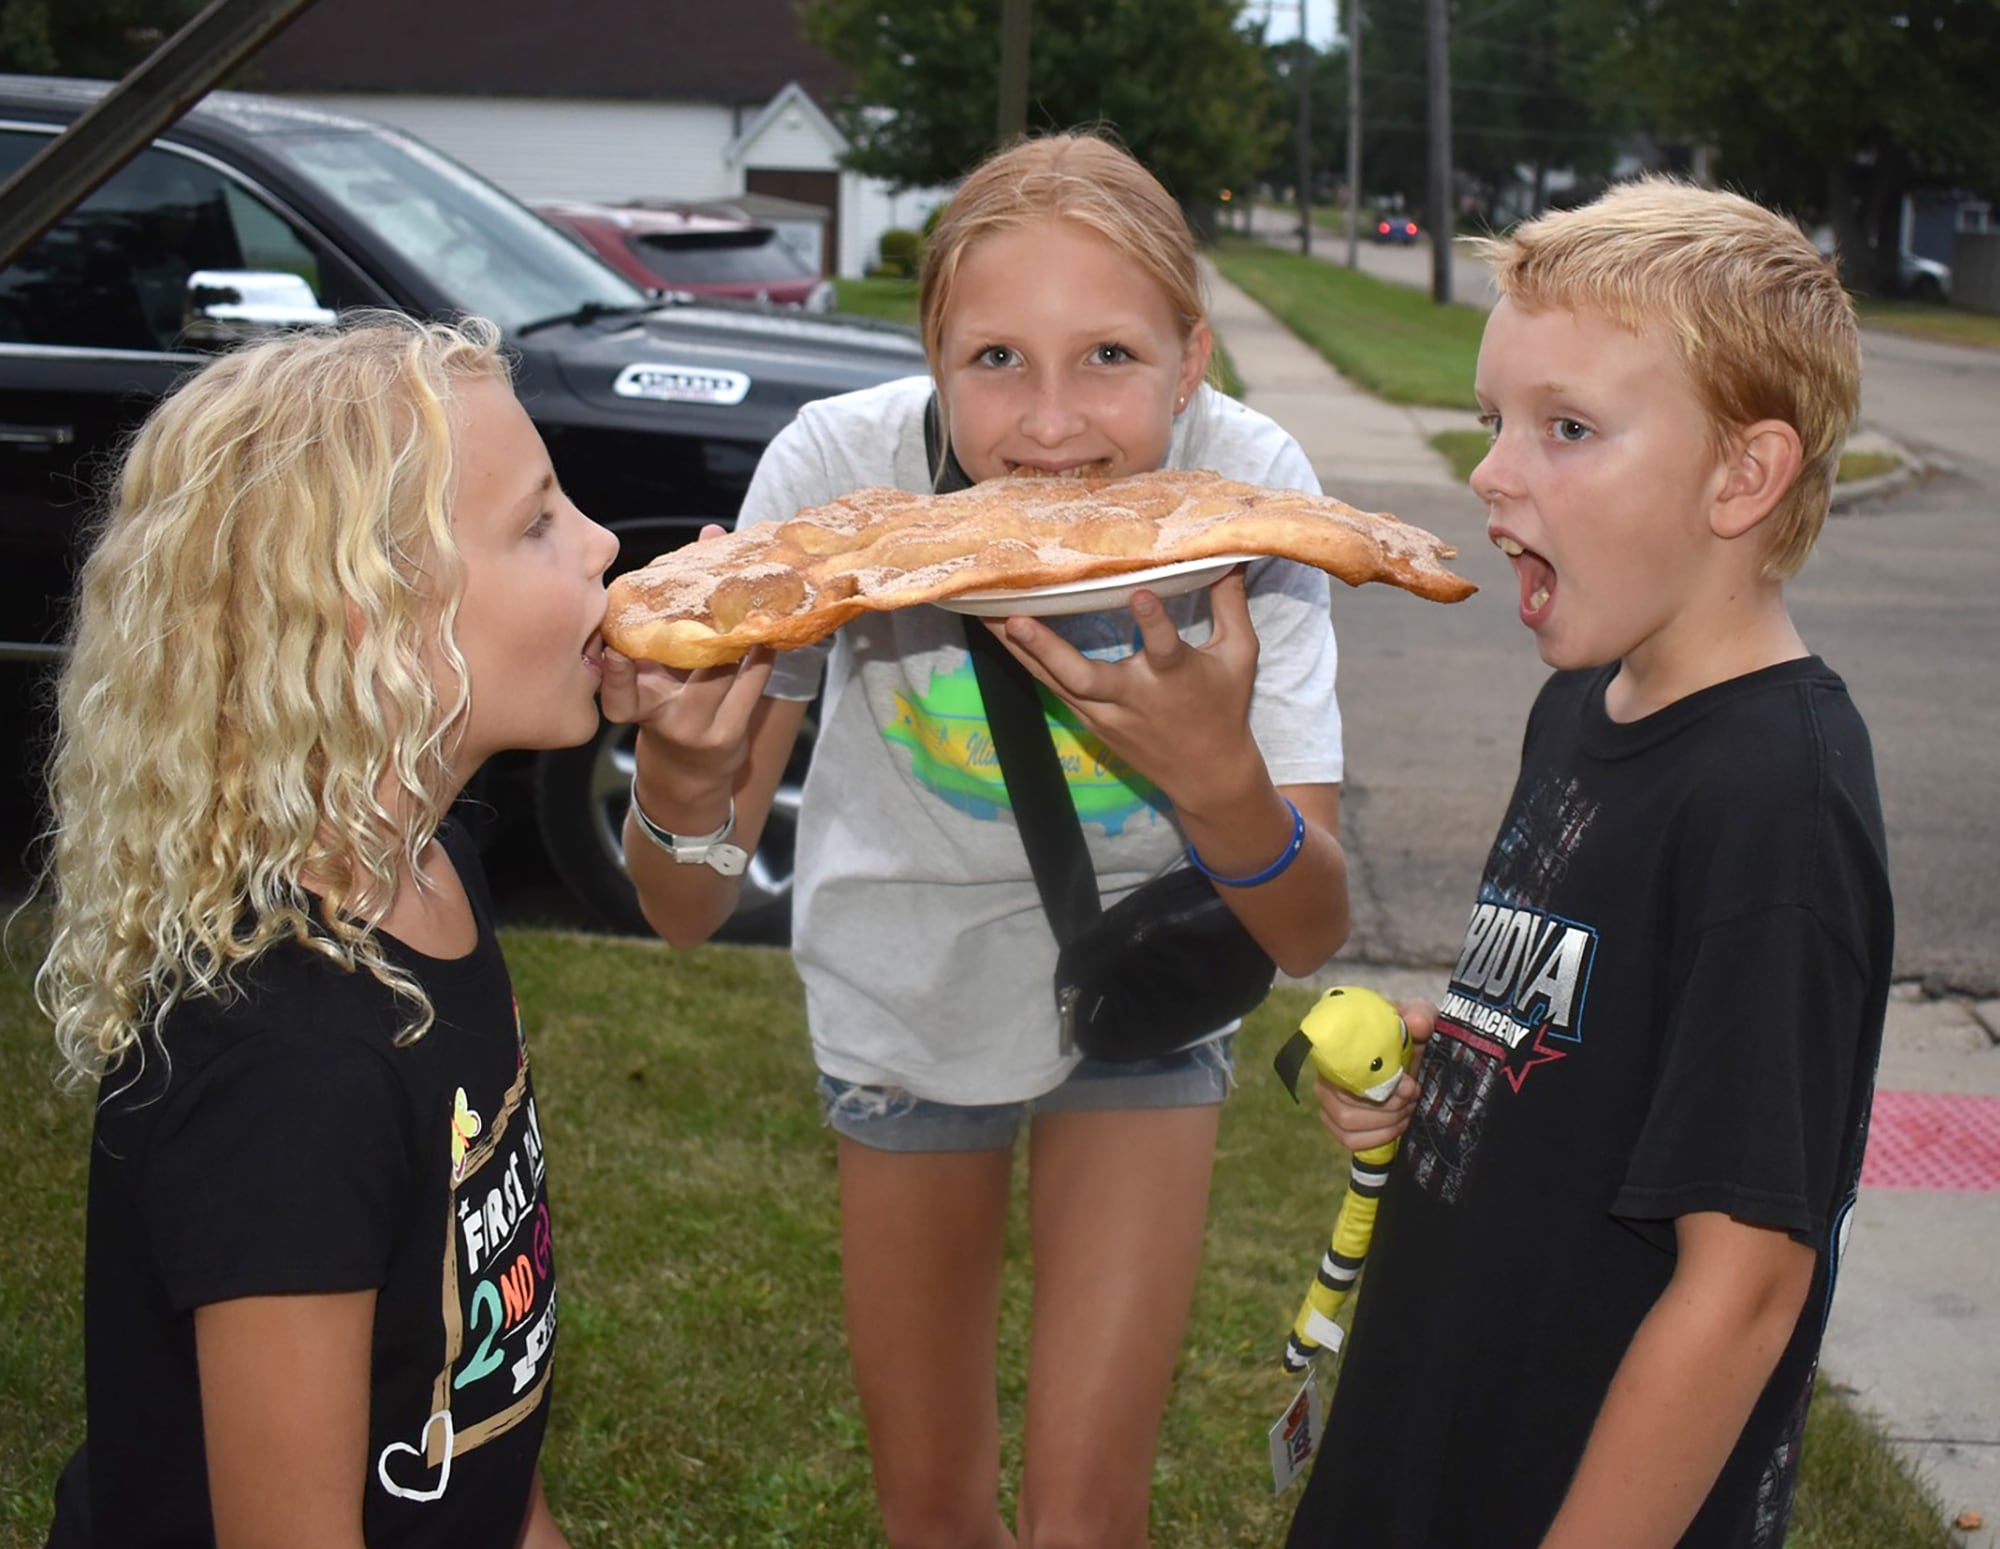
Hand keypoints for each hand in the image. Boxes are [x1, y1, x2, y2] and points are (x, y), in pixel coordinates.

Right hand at [597, 525, 773, 799]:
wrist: (687, 778)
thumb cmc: (663, 715)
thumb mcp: (647, 681)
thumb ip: (655, 629)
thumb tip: (702, 540)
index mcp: (635, 707)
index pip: (618, 696)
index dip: (614, 676)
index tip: (612, 651)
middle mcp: (666, 718)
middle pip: (686, 665)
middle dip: (702, 620)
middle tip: (721, 576)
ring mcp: (703, 726)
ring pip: (723, 668)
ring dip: (740, 628)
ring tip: (757, 589)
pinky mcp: (733, 730)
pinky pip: (751, 679)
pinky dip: (761, 648)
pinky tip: (773, 622)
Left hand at [990, 567, 1259, 807]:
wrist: (1206, 776)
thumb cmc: (1224, 708)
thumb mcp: (1239, 656)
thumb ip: (1232, 605)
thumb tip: (1232, 554)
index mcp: (1174, 678)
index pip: (1165, 649)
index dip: (1154, 624)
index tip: (1141, 594)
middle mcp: (1133, 698)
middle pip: (1084, 678)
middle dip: (1048, 649)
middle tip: (1015, 619)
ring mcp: (1104, 713)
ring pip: (1054, 682)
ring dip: (1018, 650)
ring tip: (983, 613)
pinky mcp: (1088, 720)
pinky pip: (1051, 687)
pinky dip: (1026, 660)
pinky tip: (999, 634)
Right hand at [1314, 998, 1435, 1152]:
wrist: (1407, 1051)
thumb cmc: (1405, 1033)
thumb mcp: (1418, 1017)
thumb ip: (1419, 1016)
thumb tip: (1417, 1025)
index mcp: (1337, 1049)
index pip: (1342, 1075)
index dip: (1377, 1088)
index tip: (1408, 1085)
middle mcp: (1324, 1076)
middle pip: (1345, 1108)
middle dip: (1388, 1109)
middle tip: (1412, 1099)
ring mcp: (1327, 1102)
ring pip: (1347, 1125)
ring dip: (1385, 1123)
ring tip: (1407, 1110)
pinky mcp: (1337, 1123)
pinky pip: (1348, 1140)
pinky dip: (1377, 1137)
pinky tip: (1396, 1126)